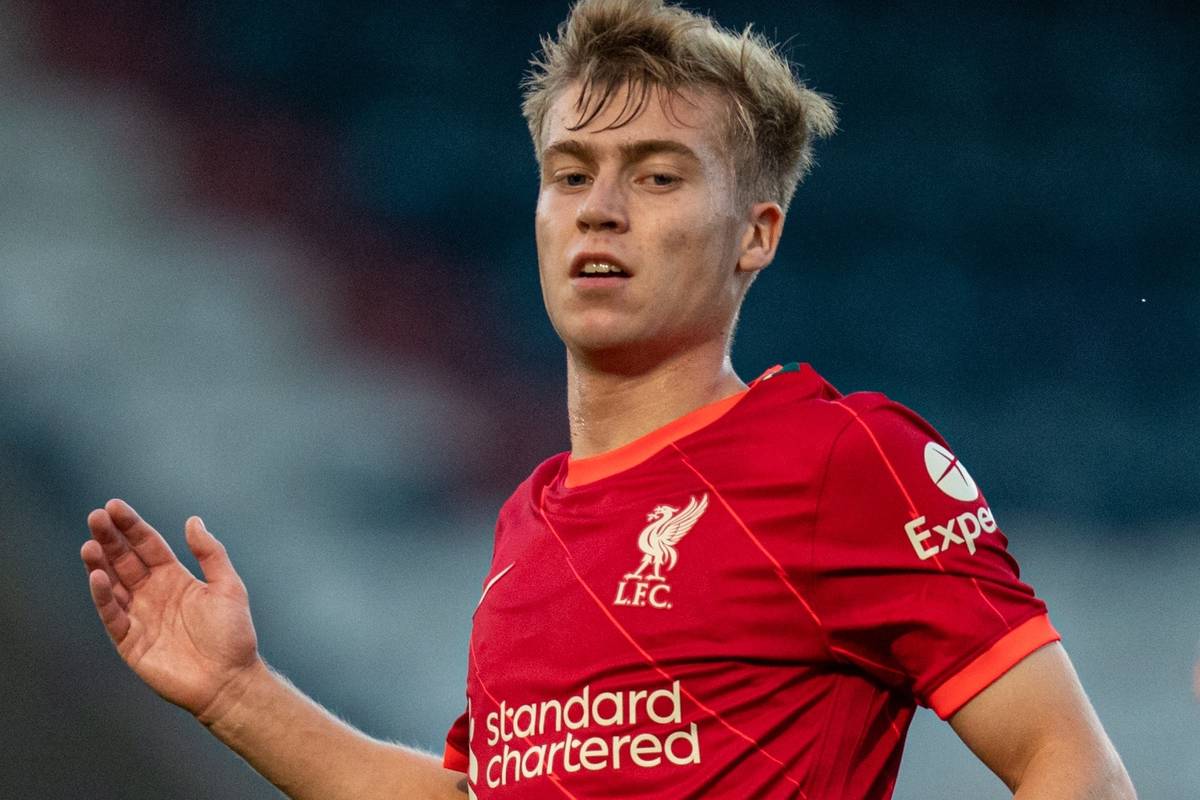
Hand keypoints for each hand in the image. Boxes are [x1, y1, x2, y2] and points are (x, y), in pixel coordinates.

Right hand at [82, 499, 260, 720]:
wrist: (229, 680)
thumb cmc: (233, 635)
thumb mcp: (228, 586)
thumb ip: (210, 554)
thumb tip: (192, 520)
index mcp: (175, 578)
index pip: (147, 546)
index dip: (131, 526)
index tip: (114, 506)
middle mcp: (153, 594)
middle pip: (126, 560)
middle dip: (111, 539)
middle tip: (96, 517)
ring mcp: (140, 616)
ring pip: (113, 585)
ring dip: (100, 565)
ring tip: (90, 544)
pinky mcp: (130, 641)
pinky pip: (112, 615)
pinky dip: (103, 597)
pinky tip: (97, 577)